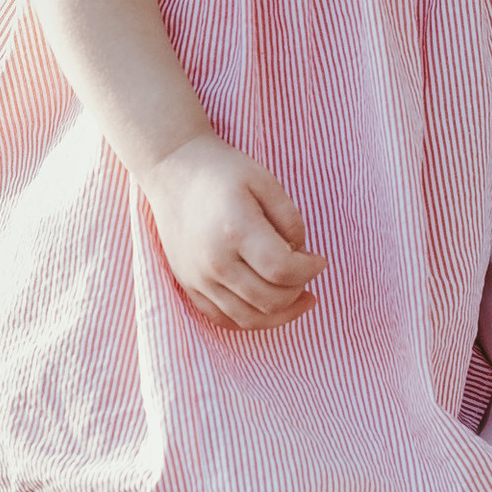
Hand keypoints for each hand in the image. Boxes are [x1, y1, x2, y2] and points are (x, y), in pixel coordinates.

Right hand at [142, 135, 321, 327]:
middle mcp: (214, 261)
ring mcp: (198, 278)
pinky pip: (224, 320)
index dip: (310, 270)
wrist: (172, 171)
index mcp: (236, 230)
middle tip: (306, 273)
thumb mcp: (265, 181)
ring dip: (281, 312)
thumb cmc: (222, 172)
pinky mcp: (188, 286)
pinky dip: (252, 319)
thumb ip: (290, 220)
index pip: (282, 270)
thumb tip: (300, 255)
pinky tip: (269, 305)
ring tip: (297, 294)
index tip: (319, 259)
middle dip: (298, 290)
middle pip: (269, 300)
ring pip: (249, 319)